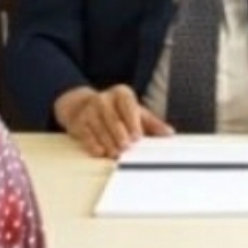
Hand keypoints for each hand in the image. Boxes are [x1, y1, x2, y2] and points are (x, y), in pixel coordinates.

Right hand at [54, 85, 172, 157]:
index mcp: (121, 94)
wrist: (83, 106)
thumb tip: (168, 132)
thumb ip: (152, 123)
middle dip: (119, 134)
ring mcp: (89, 110)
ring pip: (99, 128)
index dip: (132, 122)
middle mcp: (104, 99)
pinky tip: (100, 151)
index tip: (137, 136)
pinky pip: (86, 134)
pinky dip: (93, 144)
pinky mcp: (79, 121)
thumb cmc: (117, 110)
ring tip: (116, 153)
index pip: (128, 107)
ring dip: (108, 142)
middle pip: (113, 119)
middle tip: (126, 147)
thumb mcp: (136, 112)